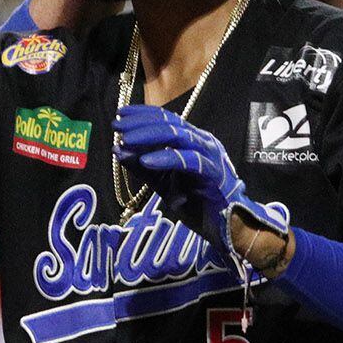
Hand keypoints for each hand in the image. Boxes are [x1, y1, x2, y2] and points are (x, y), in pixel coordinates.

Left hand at [113, 105, 287, 265]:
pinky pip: (188, 160)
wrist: (225, 227)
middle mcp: (202, 142)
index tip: (119, 116)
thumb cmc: (197, 203)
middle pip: (169, 123)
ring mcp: (209, 155)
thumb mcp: (162, 183)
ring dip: (149, 137)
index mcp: (192, 140)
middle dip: (140, 124)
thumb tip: (118, 150)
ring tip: (126, 141)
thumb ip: (143, 167)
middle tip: (117, 127)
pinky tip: (146, 161)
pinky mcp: (213, 172)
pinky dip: (165, 158)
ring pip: (178, 136)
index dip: (141, 115)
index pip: (166, 118)